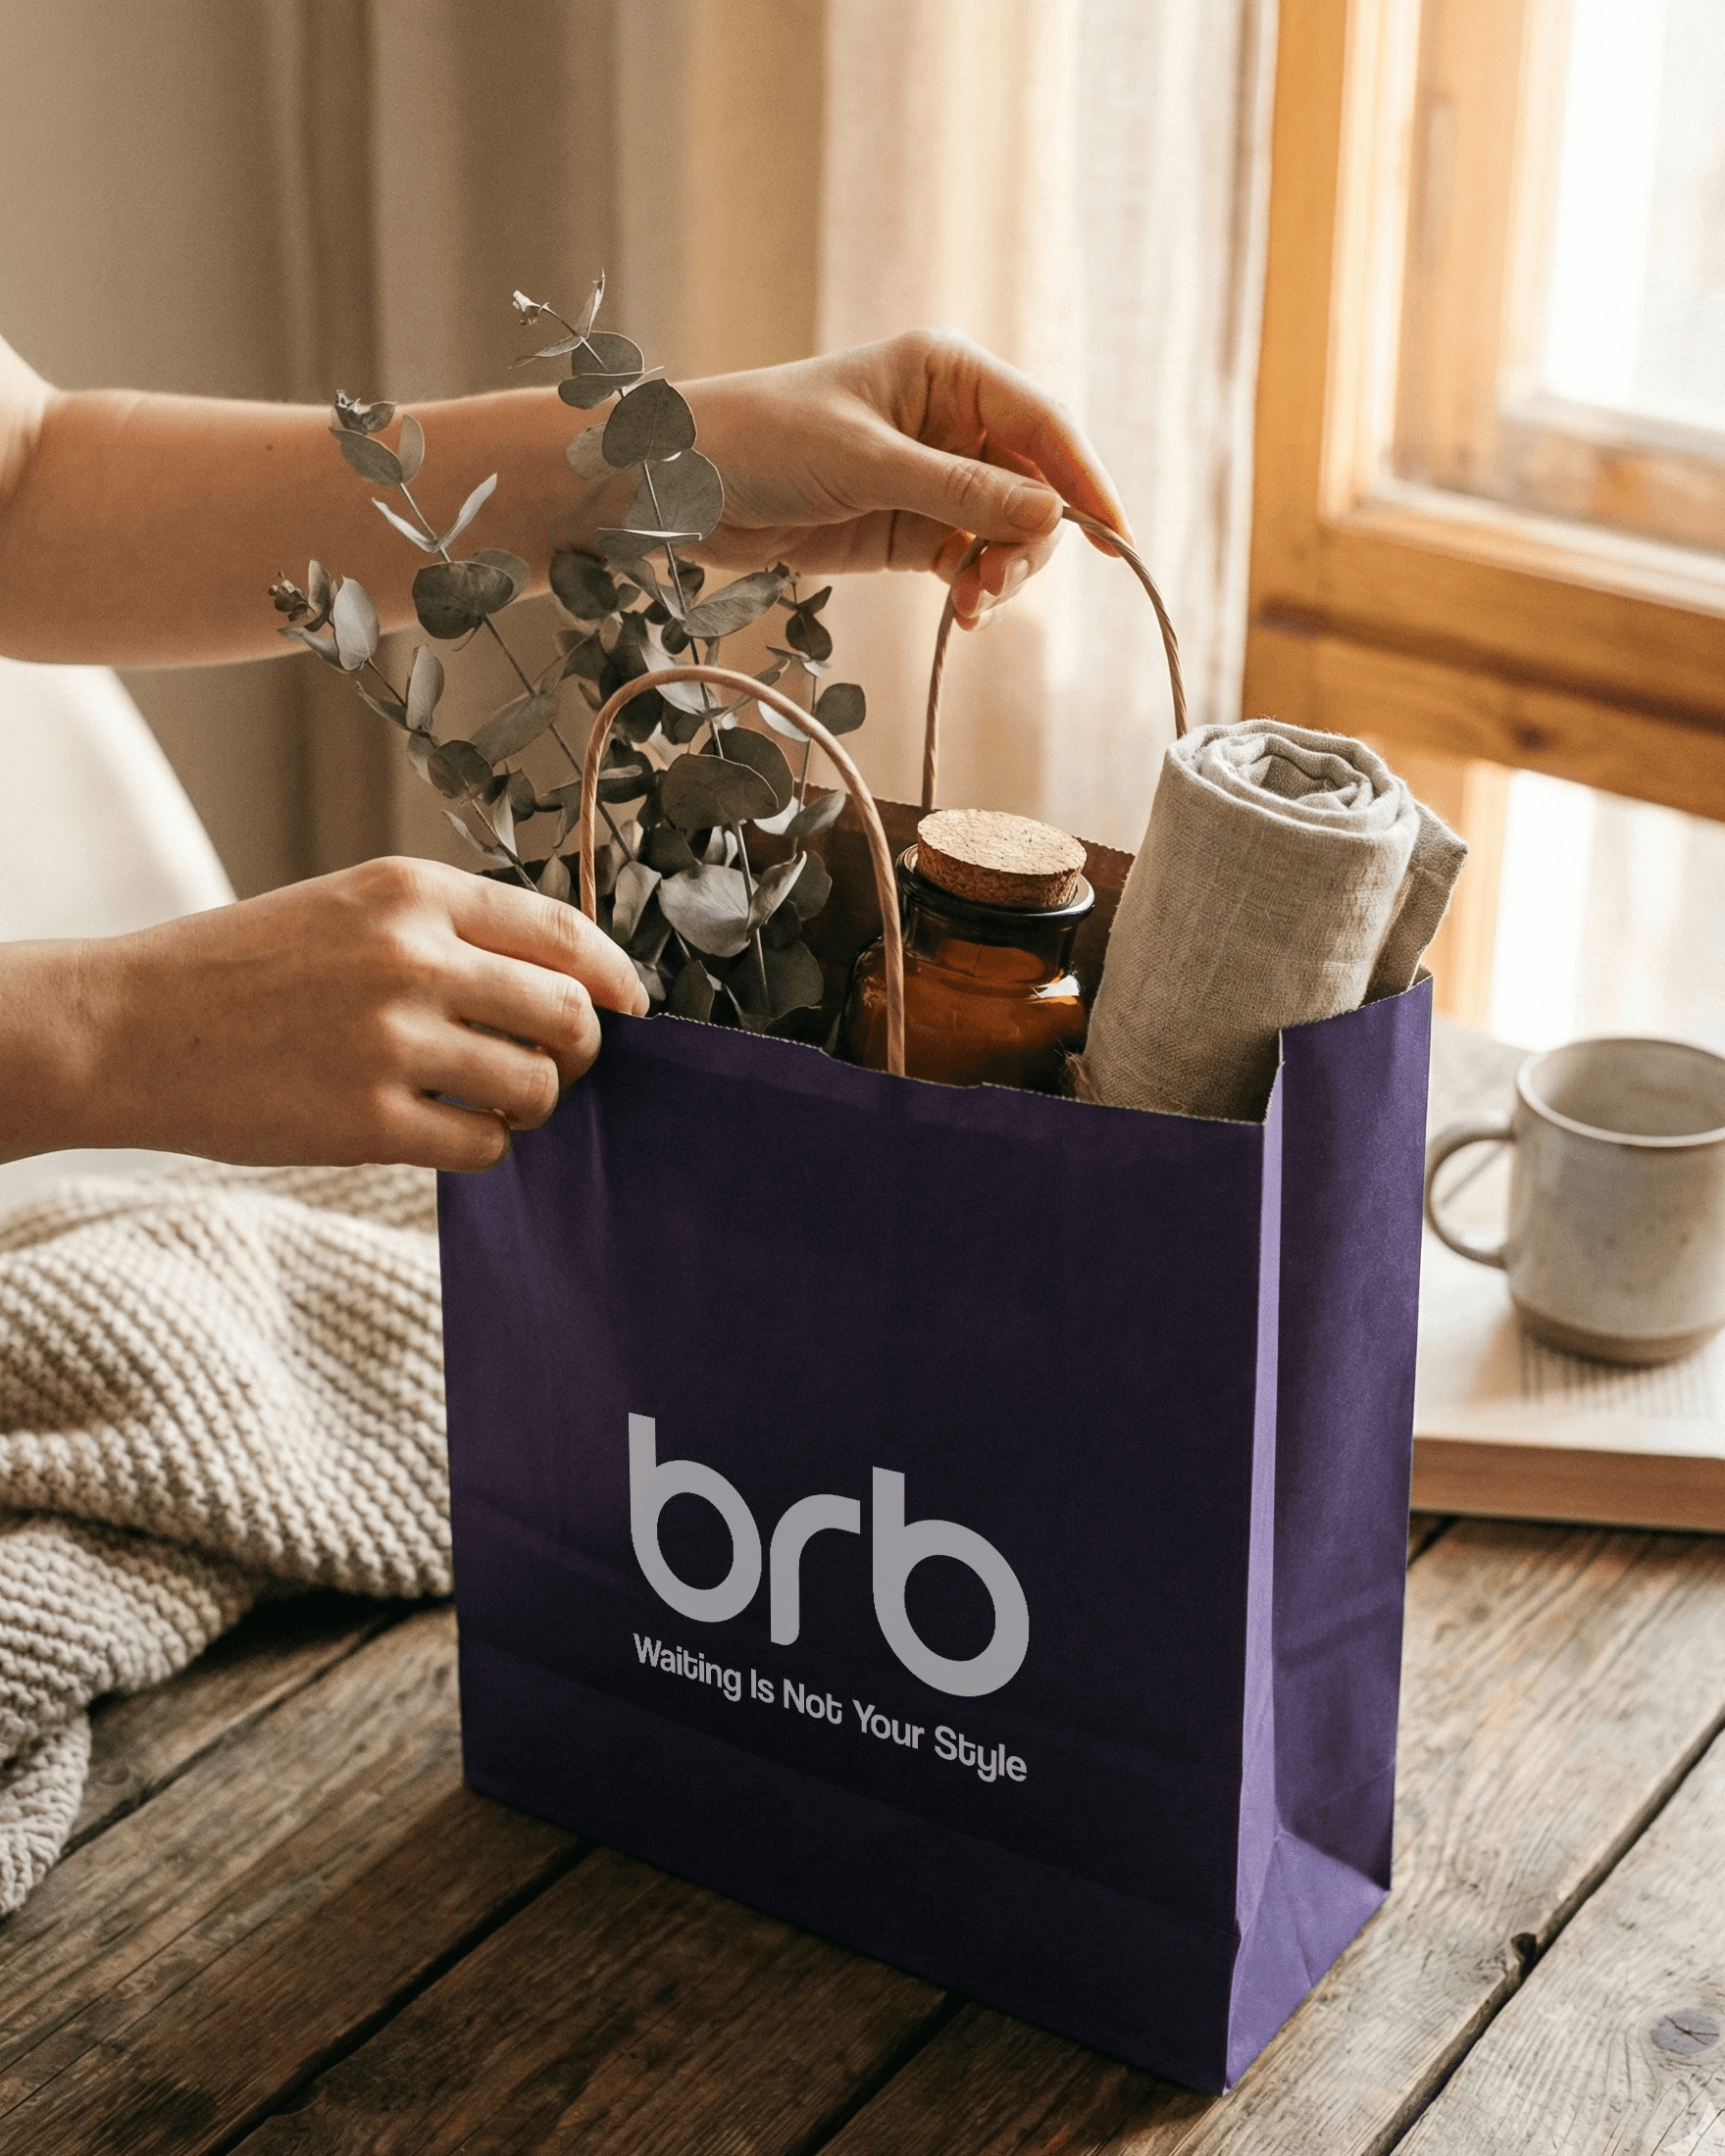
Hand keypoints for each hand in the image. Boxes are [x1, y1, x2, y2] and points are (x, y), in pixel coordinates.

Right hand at [0, 858, 647, 1171]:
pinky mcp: (369, 1120)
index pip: (564, 933)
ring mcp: (391, 1041)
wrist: (132, 1026)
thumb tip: (571, 980)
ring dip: (535, 1104)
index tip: (630, 1009)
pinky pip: (483, 1145)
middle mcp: (412, 957)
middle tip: (562, 1067)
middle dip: (584, 1051)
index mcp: (412, 892)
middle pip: (570, 1015)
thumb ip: (451, 930)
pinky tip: (447, 1132)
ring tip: (496, 1102)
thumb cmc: (247, 969)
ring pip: (536, 1085)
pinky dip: (484, 1146)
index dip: (616, 979)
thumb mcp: (350, 907)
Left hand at [685, 330, 1131, 627]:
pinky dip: (974, 590)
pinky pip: (969, 561)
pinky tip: (960, 613)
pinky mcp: (907, 527)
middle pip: (1036, 487)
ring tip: (970, 608)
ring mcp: (931, 478)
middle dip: (1030, 543)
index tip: (1119, 540)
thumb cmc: (762, 440)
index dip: (1089, 481)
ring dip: (1002, 575)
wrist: (677, 485)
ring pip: (1007, 532)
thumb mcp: (867, 464)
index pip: (1046, 425)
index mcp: (948, 373)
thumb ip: (960, 493)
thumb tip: (1051, 518)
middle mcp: (951, 421)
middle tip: (996, 589)